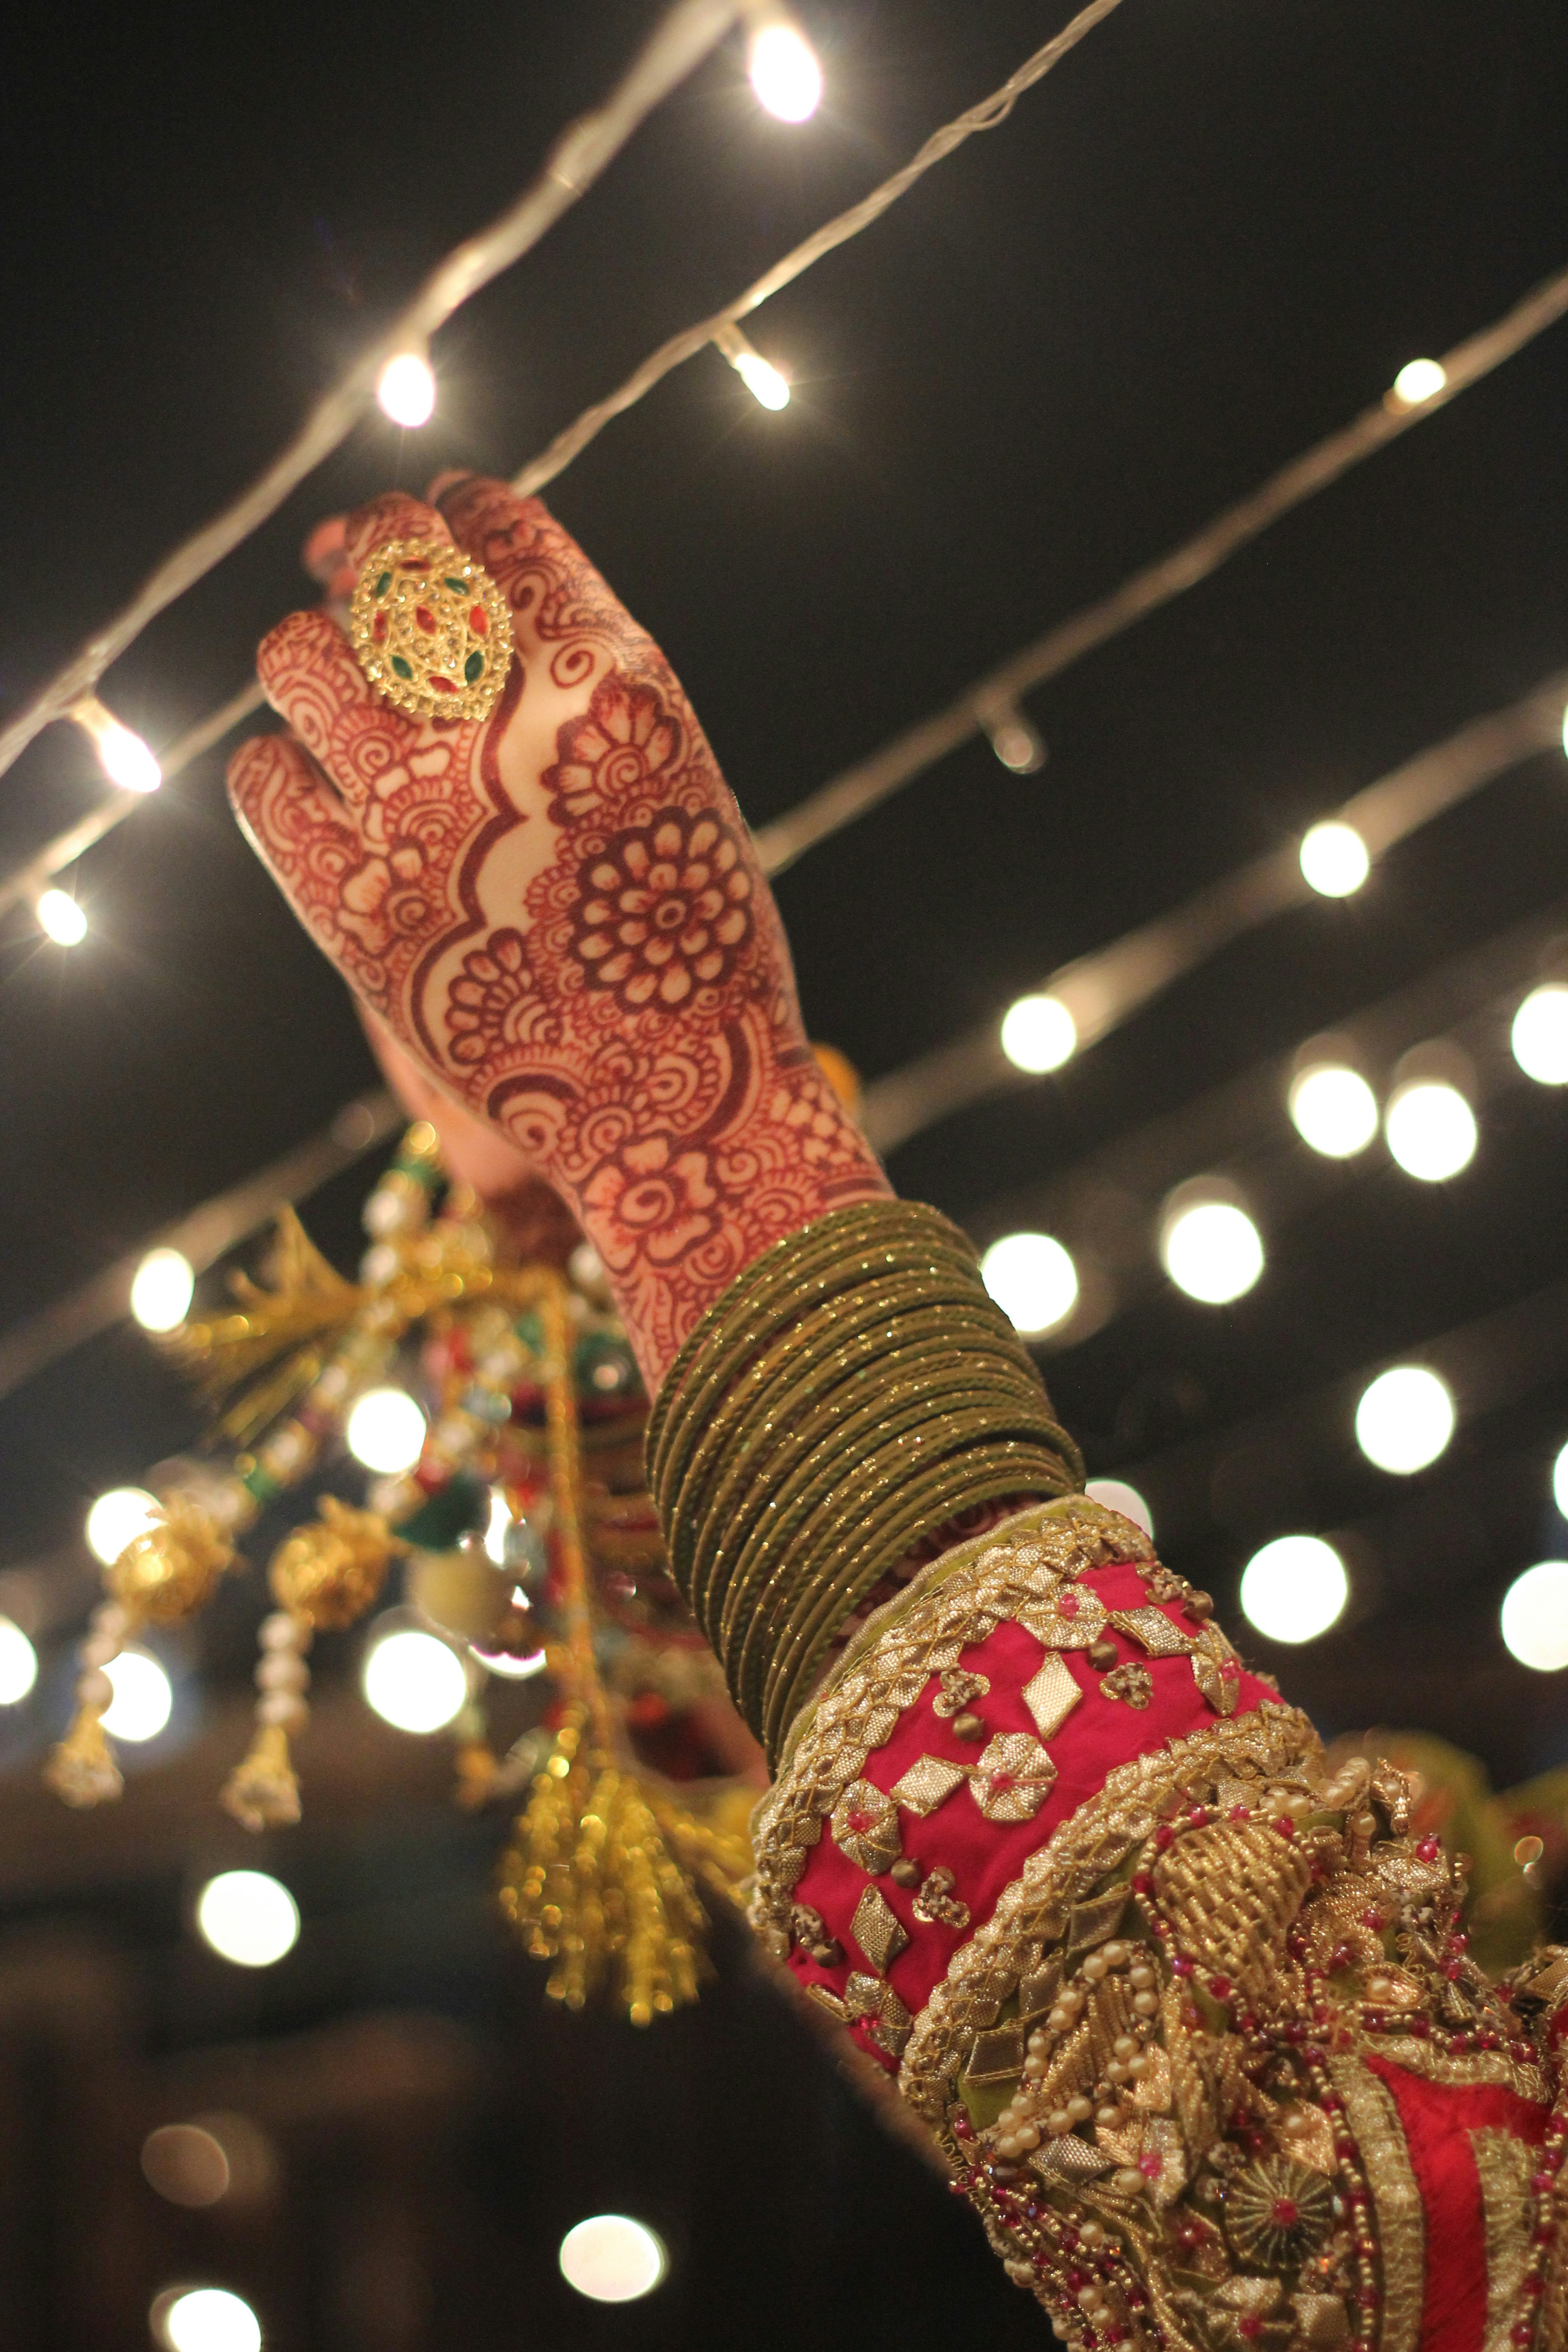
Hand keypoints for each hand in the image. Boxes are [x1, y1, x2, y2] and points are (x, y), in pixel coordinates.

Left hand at [230, 478, 886, 1379]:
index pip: (496, 527)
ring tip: (342, 688)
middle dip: (373, 550)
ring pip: (297, 656)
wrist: (674, 1107)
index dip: (457, 511)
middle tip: (366, 566)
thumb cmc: (689, 942)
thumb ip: (571, 681)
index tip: (442, 521)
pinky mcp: (345, 906)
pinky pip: (257, 780)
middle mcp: (502, 732)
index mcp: (610, 683)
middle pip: (387, 563)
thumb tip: (446, 602)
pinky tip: (320, 792)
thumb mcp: (670, 770)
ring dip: (315, 652)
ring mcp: (412, 818)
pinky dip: (279, 769)